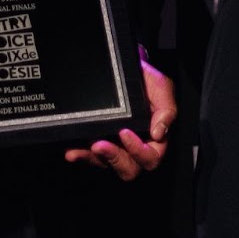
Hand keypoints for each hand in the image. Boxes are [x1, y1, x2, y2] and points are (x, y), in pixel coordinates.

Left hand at [65, 50, 176, 178]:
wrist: (126, 67)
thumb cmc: (146, 80)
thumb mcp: (161, 87)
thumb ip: (166, 109)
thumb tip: (159, 134)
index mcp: (153, 140)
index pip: (150, 157)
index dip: (138, 151)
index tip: (124, 132)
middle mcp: (134, 148)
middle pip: (128, 169)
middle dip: (113, 159)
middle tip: (99, 145)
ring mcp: (115, 147)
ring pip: (105, 164)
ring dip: (91, 159)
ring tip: (78, 151)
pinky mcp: (97, 142)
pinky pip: (88, 155)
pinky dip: (80, 154)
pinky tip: (72, 151)